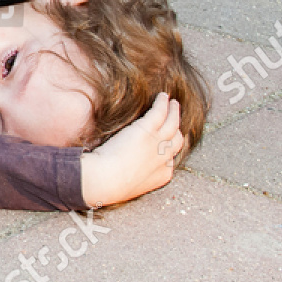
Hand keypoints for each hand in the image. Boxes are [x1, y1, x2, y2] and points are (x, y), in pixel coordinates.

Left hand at [79, 92, 183, 207]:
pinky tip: (162, 96)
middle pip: (177, 141)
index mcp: (161, 176)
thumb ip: (132, 174)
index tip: (165, 141)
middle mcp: (164, 159)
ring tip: (173, 103)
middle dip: (177, 130)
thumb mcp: (127, 184)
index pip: (170, 159)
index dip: (169, 149)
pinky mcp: (147, 130)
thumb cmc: (106, 185)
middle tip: (175, 120)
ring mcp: (158, 143)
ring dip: (173, 112)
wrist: (103, 181)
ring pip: (172, 124)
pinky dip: (162, 103)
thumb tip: (120, 167)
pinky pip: (160, 112)